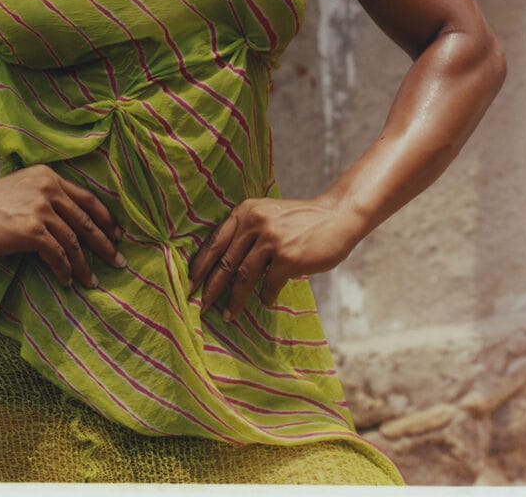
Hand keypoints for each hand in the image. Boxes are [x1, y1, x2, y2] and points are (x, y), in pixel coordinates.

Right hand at [0, 164, 125, 287]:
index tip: (118, 235)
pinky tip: (66, 281)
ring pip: (74, 241)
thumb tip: (68, 226)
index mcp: (48, 176)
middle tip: (118, 261)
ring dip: (85, 264)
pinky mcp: (31, 229)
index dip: (105, 218)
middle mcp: (48, 188)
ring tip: (92, 281)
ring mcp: (41, 208)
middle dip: (105, 243)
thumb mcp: (21, 191)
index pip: (87, 198)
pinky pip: (57, 254)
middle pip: (87, 220)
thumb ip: (44, 199)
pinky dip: (64, 270)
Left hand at [188, 196, 364, 321]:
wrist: (337, 215)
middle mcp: (254, 222)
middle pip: (225, 262)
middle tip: (199, 306)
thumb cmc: (300, 219)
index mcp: (245, 211)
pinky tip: (266, 302)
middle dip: (210, 287)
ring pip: (243, 277)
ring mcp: (271, 240)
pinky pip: (269, 285)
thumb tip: (224, 265)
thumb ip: (247, 231)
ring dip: (234, 300)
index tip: (189, 283)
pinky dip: (266, 297)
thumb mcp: (268, 214)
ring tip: (228, 314)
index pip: (215, 241)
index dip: (200, 264)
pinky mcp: (287, 258)